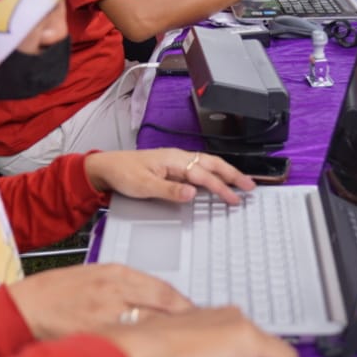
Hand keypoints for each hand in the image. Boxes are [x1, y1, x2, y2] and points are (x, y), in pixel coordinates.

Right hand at [8, 264, 192, 339]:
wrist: (23, 308)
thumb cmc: (53, 293)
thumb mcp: (92, 276)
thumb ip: (122, 286)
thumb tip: (150, 298)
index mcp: (115, 273)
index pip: (162, 288)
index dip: (182, 303)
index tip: (191, 312)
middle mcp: (115, 290)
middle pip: (162, 305)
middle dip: (182, 319)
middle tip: (194, 331)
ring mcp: (107, 313)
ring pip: (149, 324)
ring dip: (166, 334)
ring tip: (177, 344)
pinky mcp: (97, 333)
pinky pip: (128, 340)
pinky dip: (142, 346)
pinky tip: (151, 354)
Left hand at [84, 148, 254, 205]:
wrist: (107, 167)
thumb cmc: (123, 174)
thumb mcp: (144, 186)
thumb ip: (169, 190)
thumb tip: (192, 194)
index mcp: (173, 160)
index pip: (203, 175)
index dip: (221, 188)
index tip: (234, 199)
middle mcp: (178, 157)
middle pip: (212, 164)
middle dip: (233, 175)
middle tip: (250, 186)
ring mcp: (176, 160)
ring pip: (207, 164)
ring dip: (226, 172)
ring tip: (241, 182)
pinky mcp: (172, 166)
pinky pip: (199, 167)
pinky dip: (213, 173)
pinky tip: (217, 179)